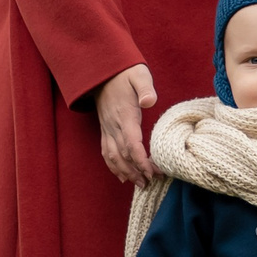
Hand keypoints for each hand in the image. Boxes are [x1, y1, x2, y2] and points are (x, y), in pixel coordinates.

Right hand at [96, 65, 157, 183]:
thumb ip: (145, 88)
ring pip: (113, 156)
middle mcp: (113, 125)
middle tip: (151, 182)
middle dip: (137, 171)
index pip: (132, 143)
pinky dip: (113, 166)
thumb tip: (150, 102)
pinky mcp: (105, 129)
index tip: (153, 172)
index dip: (141, 160)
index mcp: (124, 115)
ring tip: (140, 184)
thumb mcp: (138, 75)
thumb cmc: (125, 73)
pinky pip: (106, 151)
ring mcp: (107, 128)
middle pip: (123, 155)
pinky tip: (122, 175)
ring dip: (125, 172)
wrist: (103, 71)